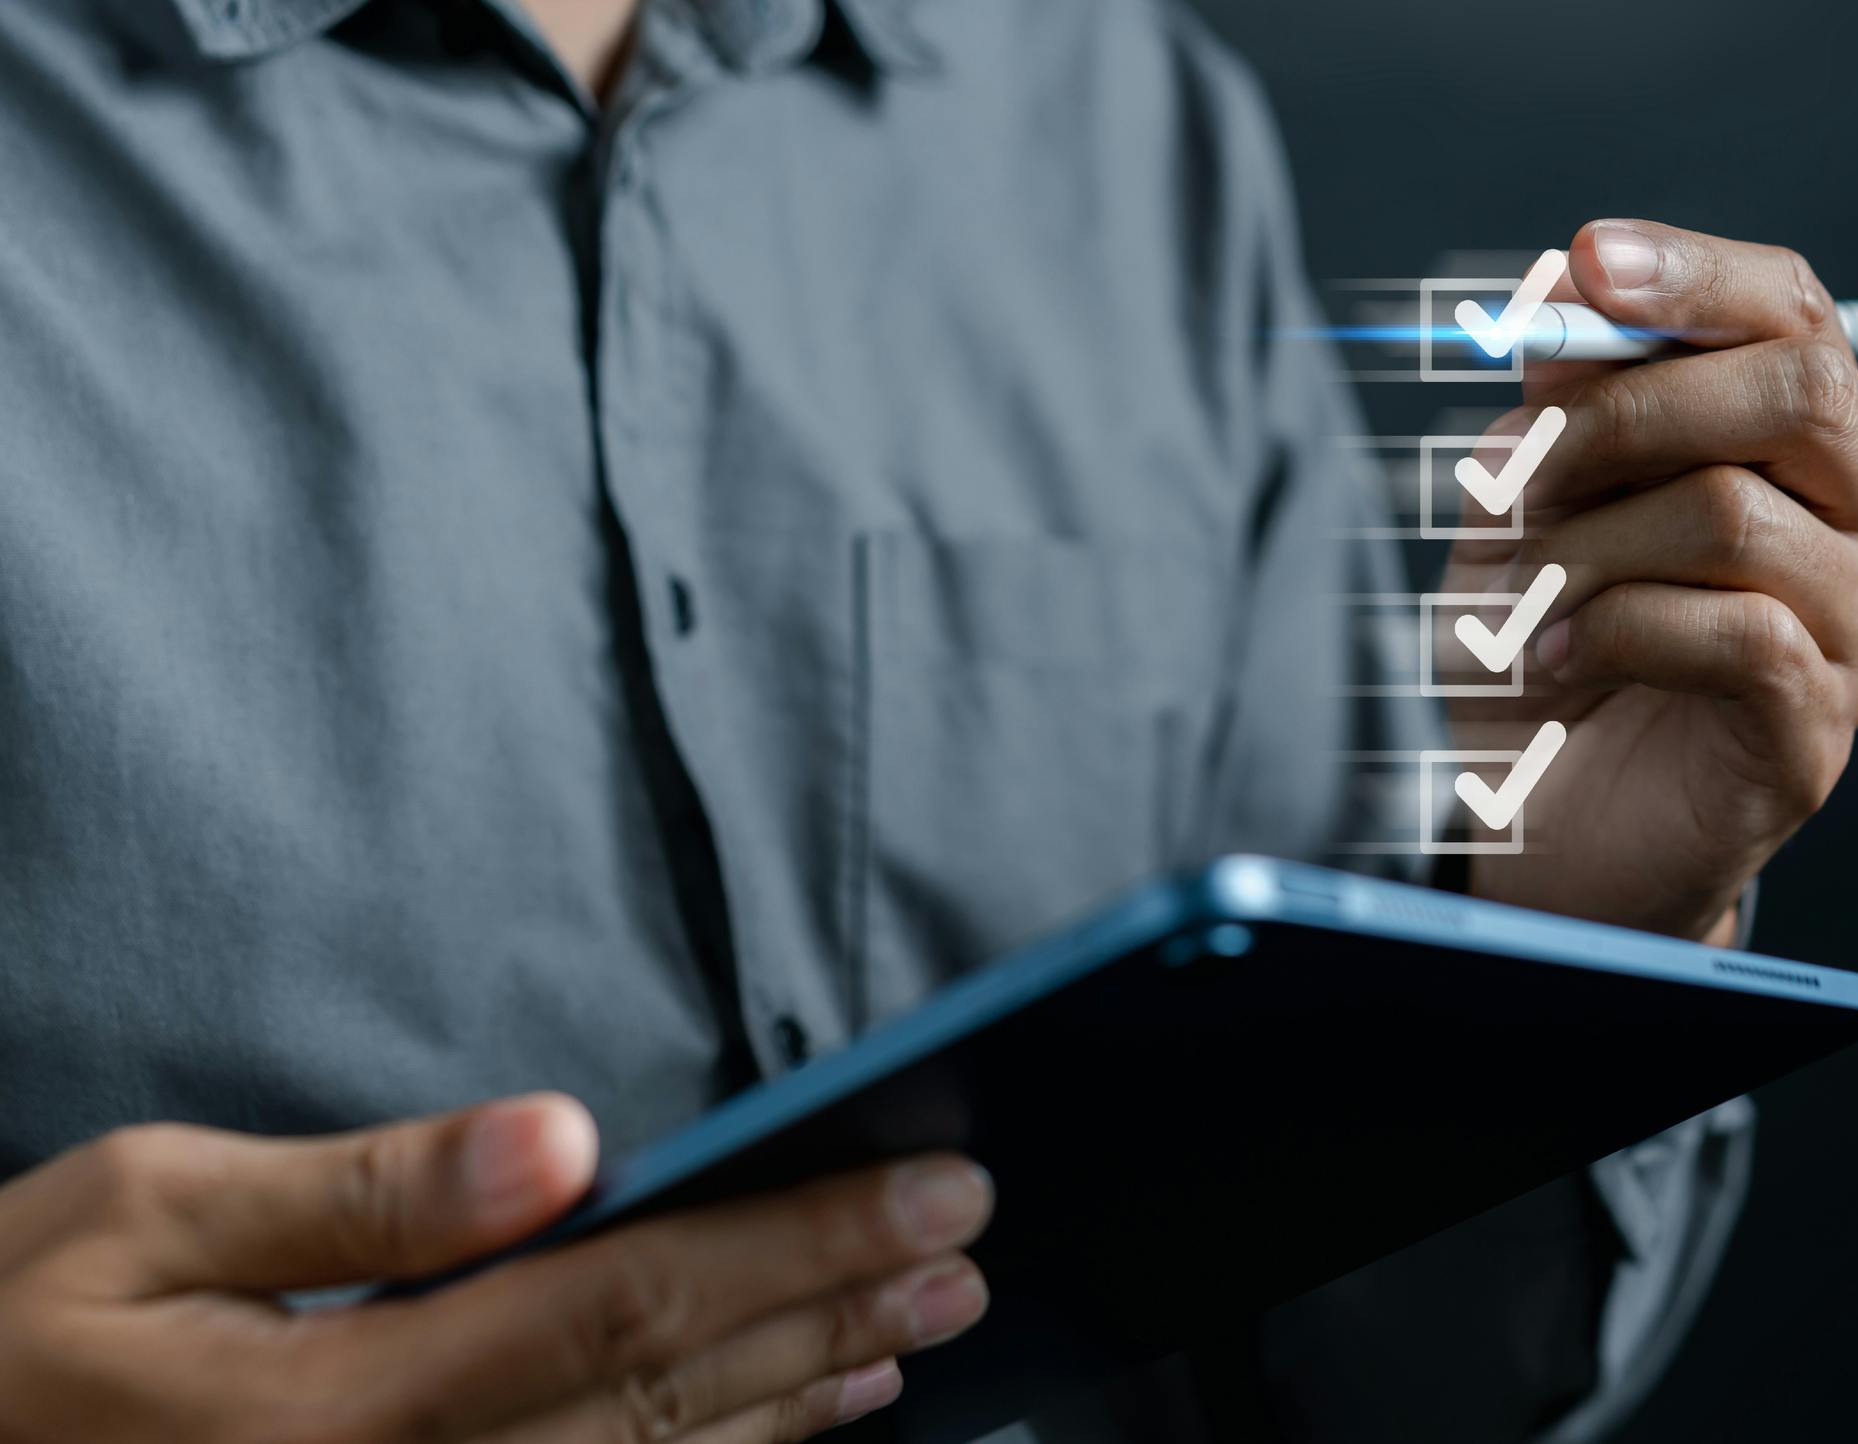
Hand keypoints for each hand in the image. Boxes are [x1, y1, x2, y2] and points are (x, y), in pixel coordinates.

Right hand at [0, 1094, 992, 1441]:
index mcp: (351, 1400)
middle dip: (839, 1316)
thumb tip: (557, 1142)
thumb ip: (360, 1193)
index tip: (929, 1192)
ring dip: (804, 1403)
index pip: (634, 1300)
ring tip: (916, 1335)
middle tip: (965, 1251)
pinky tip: (792, 1433)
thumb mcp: (136, 1220)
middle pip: (675, 1397)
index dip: (800, 1246)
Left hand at [1443, 219, 1857, 939]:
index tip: (1587, 265)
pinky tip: (1552, 660)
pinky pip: (1732, 631)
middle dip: (1626, 412)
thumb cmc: (1546, 642)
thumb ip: (1564, 397)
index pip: (1794, 311)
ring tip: (1522, 598)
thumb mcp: (1532, 501)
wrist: (1538, 821)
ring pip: (1735, 514)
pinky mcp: (1817, 728)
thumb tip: (1570, 281)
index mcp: (1812, 442)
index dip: (1693, 275)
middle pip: (1797, 390)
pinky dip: (1609, 632)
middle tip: (1519, 474)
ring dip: (1587, 548)